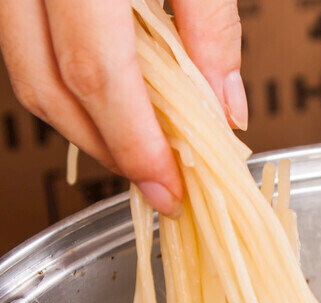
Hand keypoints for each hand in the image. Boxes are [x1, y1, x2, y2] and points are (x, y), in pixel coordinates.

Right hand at [0, 0, 245, 215]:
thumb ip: (212, 26)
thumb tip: (225, 107)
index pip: (97, 77)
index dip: (135, 145)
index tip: (169, 190)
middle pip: (49, 88)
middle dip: (107, 148)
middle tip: (158, 181)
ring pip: (27, 73)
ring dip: (84, 123)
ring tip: (143, 148)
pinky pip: (27, 46)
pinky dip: (69, 83)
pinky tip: (119, 99)